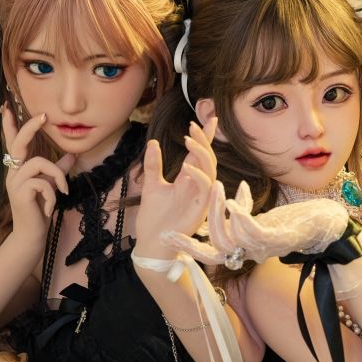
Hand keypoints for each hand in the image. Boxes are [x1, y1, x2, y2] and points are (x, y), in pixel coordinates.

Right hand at [1, 104, 72, 244]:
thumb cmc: (40, 209)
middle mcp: (14, 172)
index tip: (7, 106)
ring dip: (57, 177)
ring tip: (63, 192)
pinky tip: (50, 209)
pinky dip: (52, 195)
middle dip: (30, 127)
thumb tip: (73, 154)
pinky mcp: (20, 193)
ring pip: (39, 163)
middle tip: (43, 116)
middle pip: (19, 142)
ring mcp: (15, 182)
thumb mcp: (52, 186)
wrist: (32, 235)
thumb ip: (59, 169)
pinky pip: (43, 183)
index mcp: (20, 168)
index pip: (13, 142)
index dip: (10, 125)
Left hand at [134, 120, 218, 258]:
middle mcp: (197, 187)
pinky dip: (199, 176)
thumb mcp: (151, 185)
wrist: (152, 242)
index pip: (198, 155)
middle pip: (207, 159)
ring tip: (189, 139)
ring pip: (210, 170)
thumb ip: (153, 165)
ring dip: (201, 154)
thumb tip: (152, 142)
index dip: (204, 138)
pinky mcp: (201, 209)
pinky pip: (206, 188)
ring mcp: (201, 197)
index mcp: (188, 180)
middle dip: (204, 141)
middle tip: (194, 126)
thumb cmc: (153, 218)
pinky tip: (187, 166)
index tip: (208, 119)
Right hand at [164, 185, 350, 267]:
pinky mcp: (278, 239)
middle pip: (216, 249)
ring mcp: (264, 248)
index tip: (167, 237)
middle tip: (183, 218)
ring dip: (220, 213)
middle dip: (196, 235)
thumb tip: (228, 199)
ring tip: (215, 189)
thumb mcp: (260, 218)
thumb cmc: (289, 222)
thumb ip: (241, 214)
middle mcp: (251, 254)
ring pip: (230, 237)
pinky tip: (234, 197)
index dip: (188, 248)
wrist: (321, 225)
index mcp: (243, 250)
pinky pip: (254, 231)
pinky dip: (241, 215)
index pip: (210, 254)